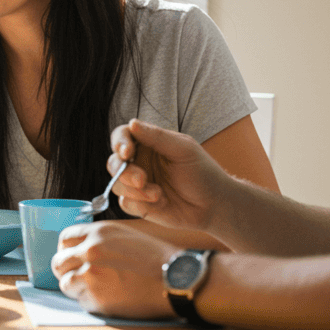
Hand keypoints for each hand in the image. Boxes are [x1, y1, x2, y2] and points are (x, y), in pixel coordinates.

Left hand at [51, 221, 173, 318]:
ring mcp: (91, 275)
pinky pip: (81, 301)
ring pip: (65, 284)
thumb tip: (79, 249)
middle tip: (78, 277)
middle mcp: (90, 251)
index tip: (71, 258)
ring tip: (97, 289)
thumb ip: (100, 240)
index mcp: (98, 232)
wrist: (176, 278)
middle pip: (59, 262)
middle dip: (66, 271)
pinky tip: (110, 298)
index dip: (66, 250)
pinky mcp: (97, 298)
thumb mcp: (125, 235)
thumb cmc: (156, 258)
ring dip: (77, 288)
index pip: (64, 238)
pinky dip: (91, 302)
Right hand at [109, 119, 230, 231]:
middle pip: (113, 162)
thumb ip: (157, 137)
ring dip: (134, 190)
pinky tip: (161, 203)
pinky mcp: (140, 204)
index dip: (119, 143)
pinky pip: (125, 203)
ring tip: (157, 194)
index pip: (122, 136)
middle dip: (124, 172)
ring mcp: (138, 184)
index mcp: (148, 144)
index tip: (126, 152)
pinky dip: (140, 203)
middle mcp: (139, 162)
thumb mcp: (183, 149)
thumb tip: (132, 123)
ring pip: (116, 184)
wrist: (215, 205)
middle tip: (141, 180)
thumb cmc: (203, 172)